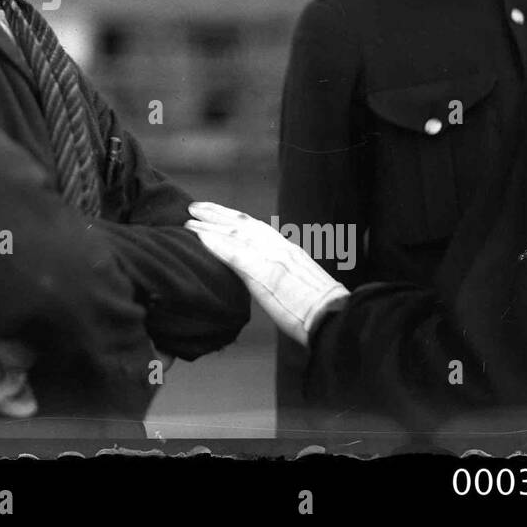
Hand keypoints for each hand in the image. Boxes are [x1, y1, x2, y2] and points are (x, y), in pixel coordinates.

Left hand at [184, 202, 348, 346]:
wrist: (337, 319)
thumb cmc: (322, 312)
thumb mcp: (302, 284)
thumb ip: (283, 274)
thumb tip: (269, 277)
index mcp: (289, 251)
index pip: (256, 227)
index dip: (232, 217)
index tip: (213, 211)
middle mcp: (281, 248)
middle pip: (243, 223)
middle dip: (217, 213)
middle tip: (194, 207)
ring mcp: (275, 259)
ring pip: (236, 234)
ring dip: (209, 225)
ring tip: (189, 221)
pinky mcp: (268, 274)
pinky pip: (237, 255)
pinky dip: (216, 244)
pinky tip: (199, 238)